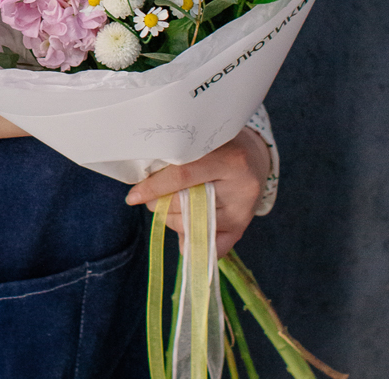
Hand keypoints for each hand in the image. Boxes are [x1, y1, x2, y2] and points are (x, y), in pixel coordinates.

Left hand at [125, 128, 271, 257]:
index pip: (183, 176)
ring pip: (195, 227)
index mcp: (229, 158)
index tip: (133, 196)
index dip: (154, 187)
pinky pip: (213, 248)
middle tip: (151, 200)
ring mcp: (244, 210)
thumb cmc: (221, 145)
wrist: (255, 155)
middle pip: (187, 204)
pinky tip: (184, 238)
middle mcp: (240, 186)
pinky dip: (193, 245)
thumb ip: (179, 159)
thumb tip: (144, 189)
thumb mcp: (204, 142)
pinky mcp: (244, 227)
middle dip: (161, 205)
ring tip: (169, 207)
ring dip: (173, 221)